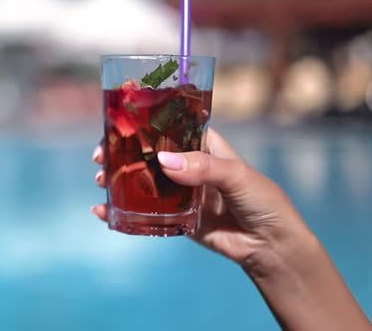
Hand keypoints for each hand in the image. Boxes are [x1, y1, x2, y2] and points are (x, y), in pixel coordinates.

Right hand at [92, 128, 314, 274]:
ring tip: (101, 181)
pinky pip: (145, 212)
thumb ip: (204, 168)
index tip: (118, 124)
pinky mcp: (175, 218)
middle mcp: (188, 166)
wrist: (271, 247)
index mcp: (204, 147)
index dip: (143, 123)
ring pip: (142, 181)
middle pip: (147, 153)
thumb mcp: (238, 177)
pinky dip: (123, 212)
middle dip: (121, 152)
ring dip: (118, 180)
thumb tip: (163, 161)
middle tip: (101, 157)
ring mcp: (179, 192)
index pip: (169, 127)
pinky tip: (104, 212)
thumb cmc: (264, 202)